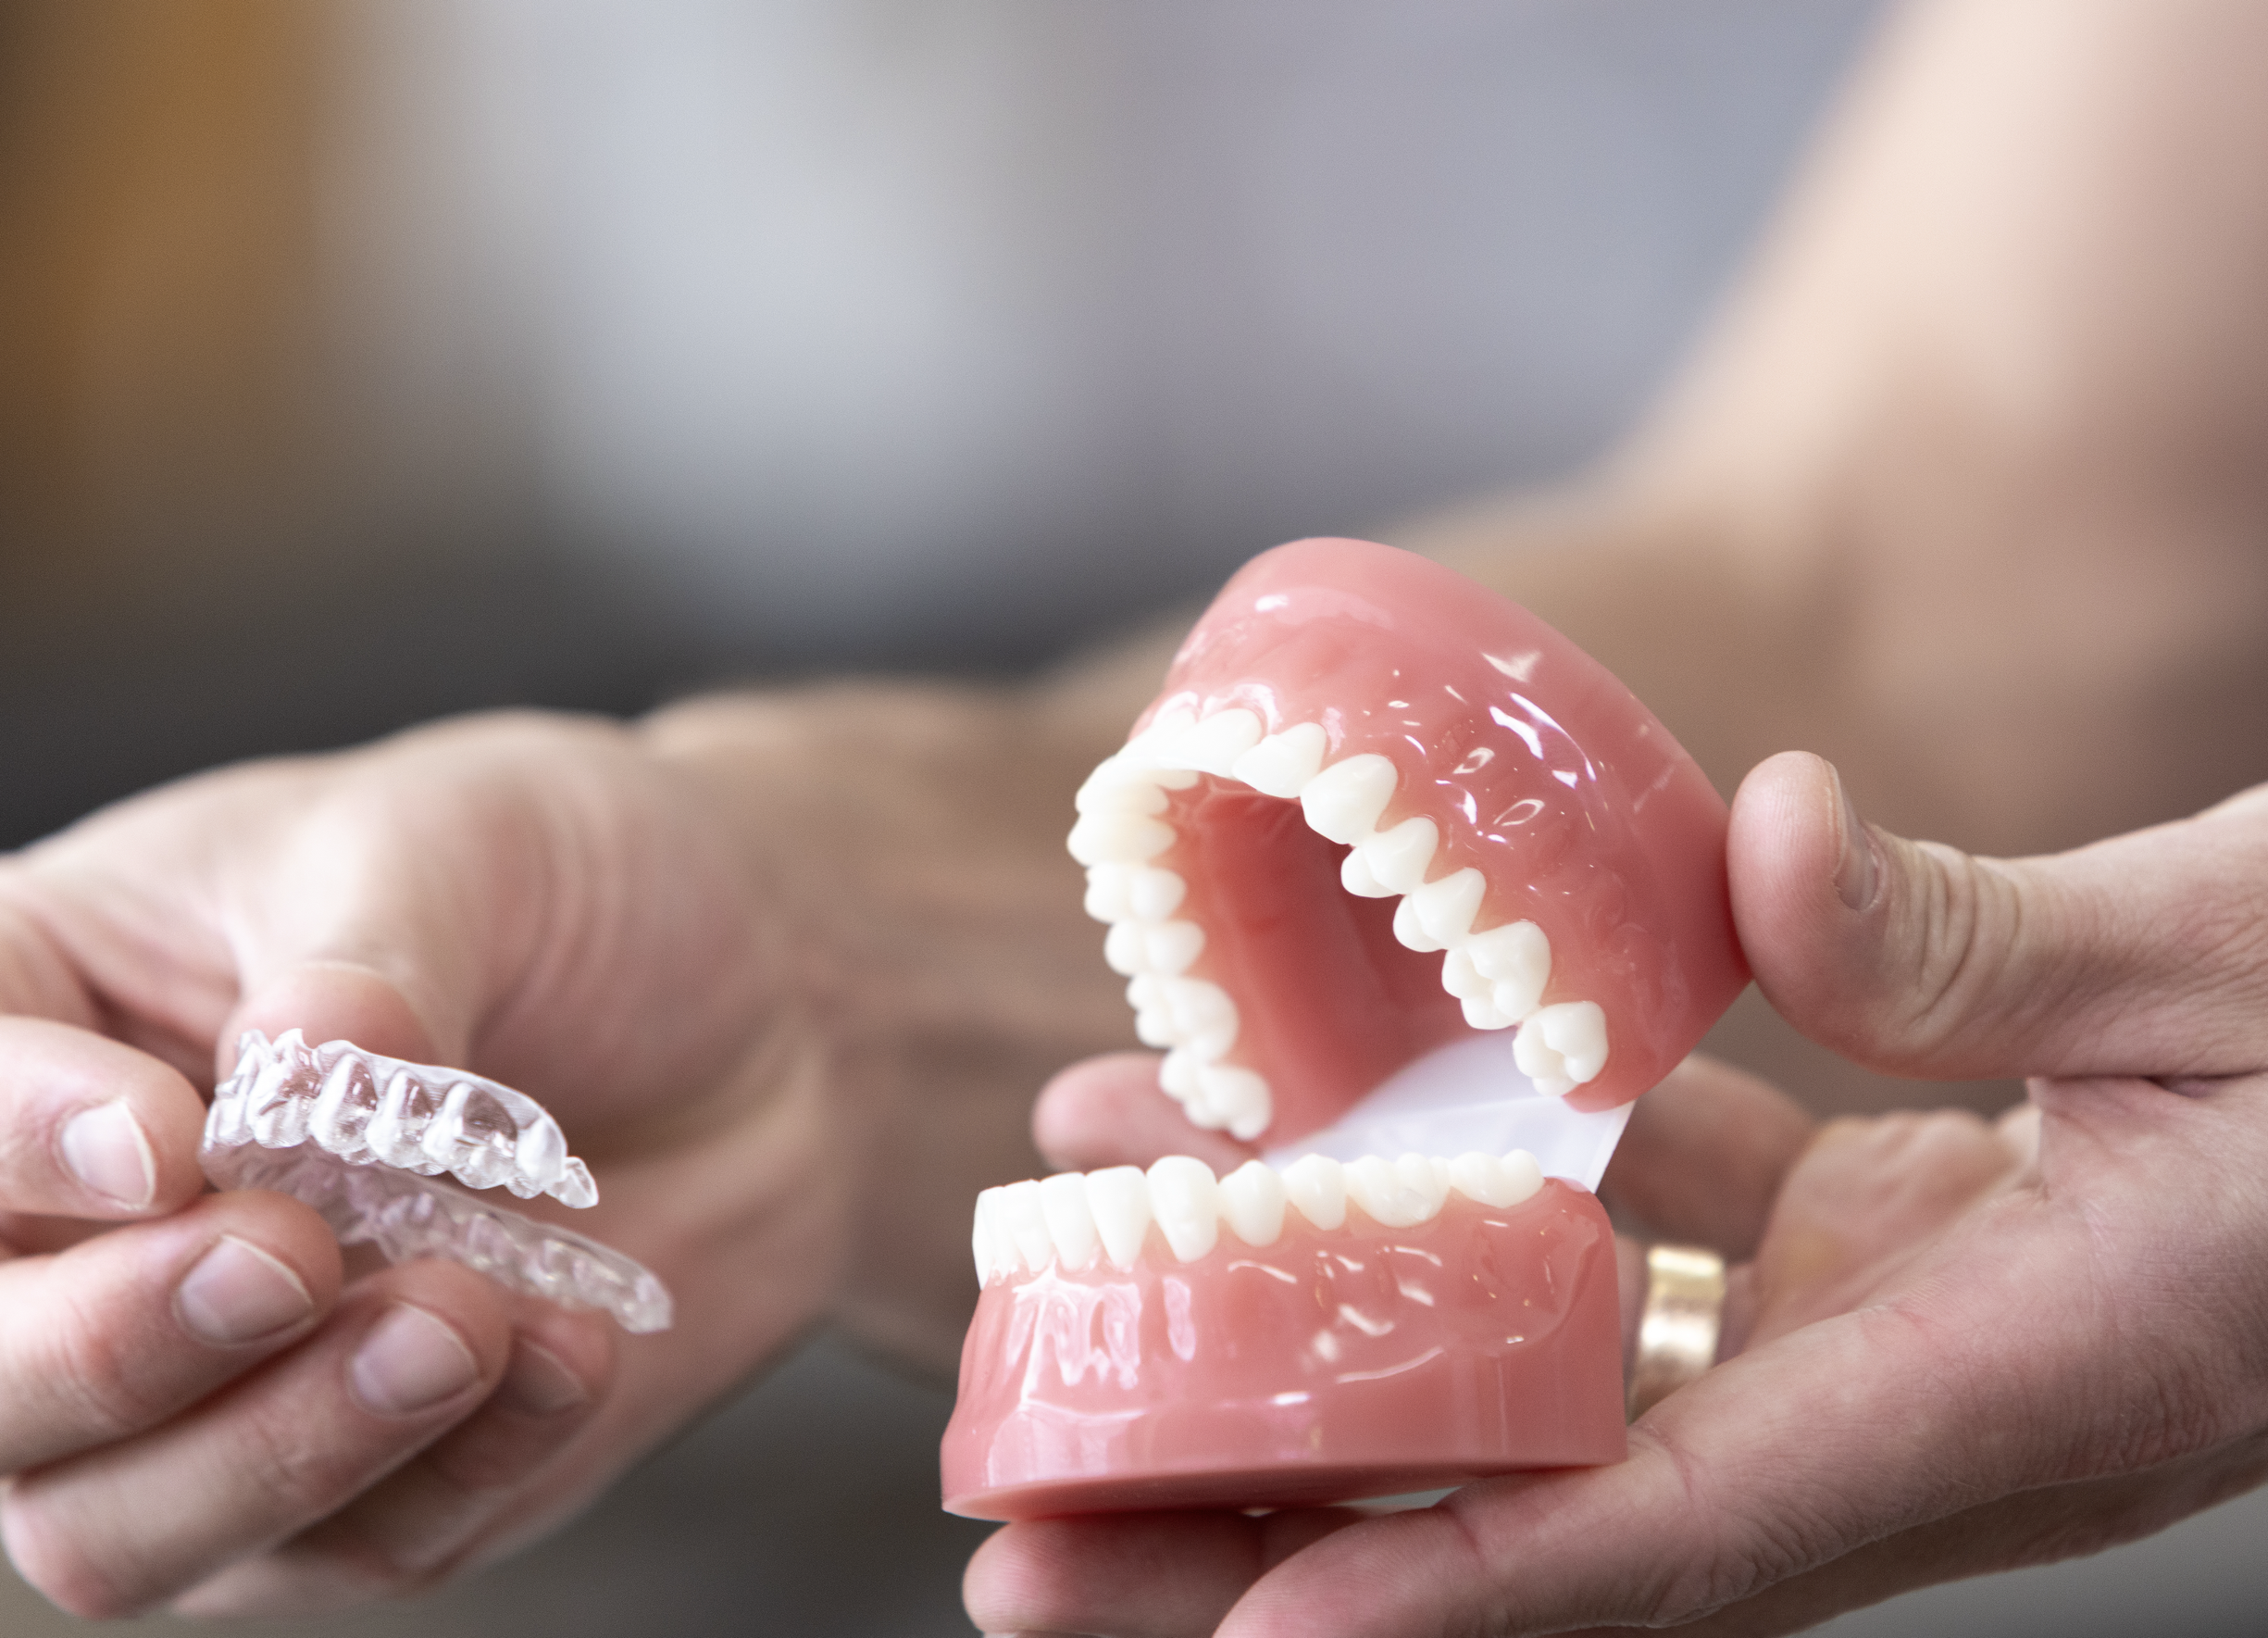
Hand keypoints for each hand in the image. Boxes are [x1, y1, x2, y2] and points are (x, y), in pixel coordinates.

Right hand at [0, 689, 1122, 1616]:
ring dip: (280, 1443)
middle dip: (100, 1351)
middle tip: (290, 1259)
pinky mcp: (351, 1478)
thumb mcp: (465, 841)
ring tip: (462, 1315)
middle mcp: (73, 1220)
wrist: (766, 1010)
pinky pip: (348, 1549)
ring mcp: (200, 1376)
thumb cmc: (570, 888)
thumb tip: (306, 1067)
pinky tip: (564, 1345)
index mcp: (31, 1012)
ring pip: (111, 1526)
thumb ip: (370, 956)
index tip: (172, 1137)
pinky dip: (456, 1464)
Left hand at [965, 751, 2267, 1635]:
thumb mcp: (2244, 968)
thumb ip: (2002, 941)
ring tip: (1090, 1210)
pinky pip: (1623, 1227)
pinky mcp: (1853, 1242)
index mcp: (2017, 1388)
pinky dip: (1464, 1173)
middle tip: (1019, 1542)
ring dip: (1314, 1305)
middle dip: (1273, 1533)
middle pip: (1537, 1511)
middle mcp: (1903, 1405)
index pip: (1688, 1532)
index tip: (1244, 1637)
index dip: (1461, 1593)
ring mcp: (1862, 1331)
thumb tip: (1758, 845)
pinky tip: (1312, 1092)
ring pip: (1539, 1362)